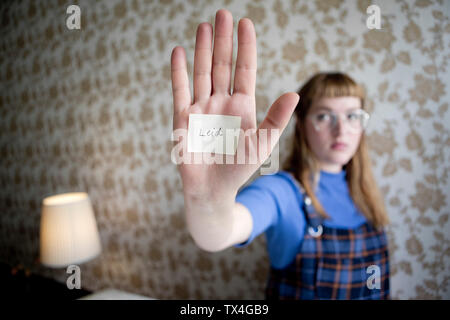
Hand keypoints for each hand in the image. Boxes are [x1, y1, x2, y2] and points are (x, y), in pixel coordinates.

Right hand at [171, 9, 298, 200]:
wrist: (213, 190)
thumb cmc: (239, 169)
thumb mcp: (262, 144)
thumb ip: (276, 119)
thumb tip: (294, 94)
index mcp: (242, 106)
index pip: (245, 69)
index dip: (246, 46)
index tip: (246, 23)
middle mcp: (222, 102)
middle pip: (223, 64)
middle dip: (223, 39)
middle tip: (223, 13)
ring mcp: (202, 108)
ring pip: (202, 72)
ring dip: (202, 49)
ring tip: (204, 26)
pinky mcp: (184, 118)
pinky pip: (180, 90)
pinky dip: (179, 71)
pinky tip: (179, 51)